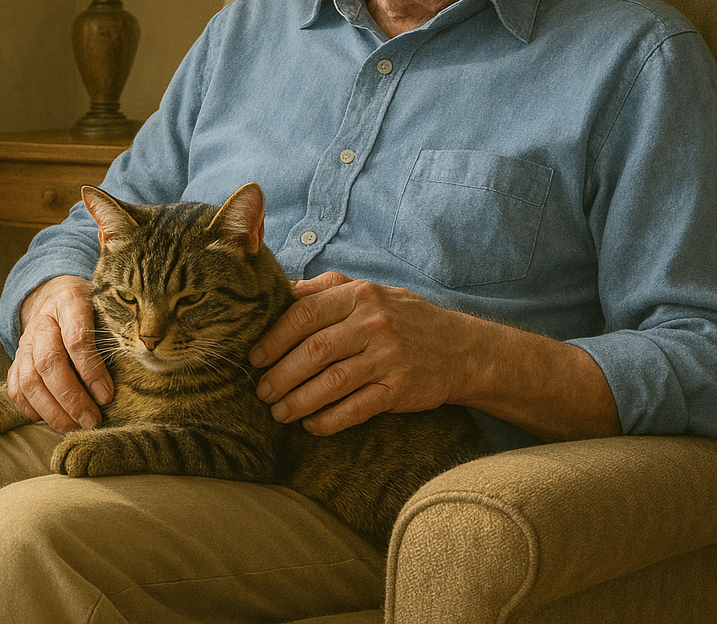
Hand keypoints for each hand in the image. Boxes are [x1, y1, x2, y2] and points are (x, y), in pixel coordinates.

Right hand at [8, 275, 113, 431]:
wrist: (54, 296)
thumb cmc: (91, 309)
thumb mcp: (106, 309)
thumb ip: (116, 333)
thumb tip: (137, 369)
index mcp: (68, 302)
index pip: (76, 338)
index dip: (91, 370)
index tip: (107, 396)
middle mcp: (42, 322)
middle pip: (49, 362)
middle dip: (71, 397)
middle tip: (92, 420)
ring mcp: (25, 341)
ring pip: (29, 379)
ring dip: (51, 409)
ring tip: (73, 426)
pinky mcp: (16, 359)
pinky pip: (15, 387)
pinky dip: (29, 407)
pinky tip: (47, 419)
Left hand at [248, 272, 623, 442]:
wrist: (462, 348)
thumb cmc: (401, 318)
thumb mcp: (366, 292)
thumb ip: (323, 291)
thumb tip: (275, 291)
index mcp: (359, 294)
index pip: (303, 313)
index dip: (273, 337)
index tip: (253, 357)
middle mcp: (373, 323)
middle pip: (313, 351)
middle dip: (280, 375)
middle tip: (261, 391)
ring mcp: (388, 357)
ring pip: (331, 383)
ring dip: (298, 401)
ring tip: (278, 413)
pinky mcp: (400, 389)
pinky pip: (356, 408)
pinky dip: (329, 420)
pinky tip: (312, 426)